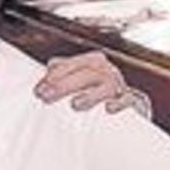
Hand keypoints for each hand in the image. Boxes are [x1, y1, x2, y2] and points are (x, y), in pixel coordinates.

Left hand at [35, 51, 150, 116]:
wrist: (124, 101)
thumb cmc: (95, 88)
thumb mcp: (77, 77)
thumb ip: (62, 71)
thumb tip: (49, 67)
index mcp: (91, 61)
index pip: (71, 64)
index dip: (53, 76)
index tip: (39, 90)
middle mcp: (106, 71)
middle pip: (85, 74)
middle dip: (64, 85)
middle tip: (47, 98)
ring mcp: (118, 85)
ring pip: (106, 86)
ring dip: (90, 95)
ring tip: (75, 104)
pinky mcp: (130, 101)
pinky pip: (127, 99)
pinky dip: (119, 103)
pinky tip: (109, 108)